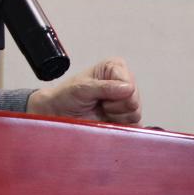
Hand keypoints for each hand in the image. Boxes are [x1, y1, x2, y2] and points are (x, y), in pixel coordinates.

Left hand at [26, 57, 141, 124]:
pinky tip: (107, 120)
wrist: (59, 114)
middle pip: (134, 101)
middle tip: (99, 104)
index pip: (129, 84)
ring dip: (115, 116)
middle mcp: (124, 83)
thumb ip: (104, 87)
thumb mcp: (82, 88)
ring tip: (101, 110)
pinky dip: (119, 126)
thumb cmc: (67, 96)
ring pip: (135, 114)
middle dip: (115, 106)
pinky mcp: (127, 118)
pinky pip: (134, 126)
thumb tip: (128, 88)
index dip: (114, 93)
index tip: (98, 93)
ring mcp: (126, 101)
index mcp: (115, 68)